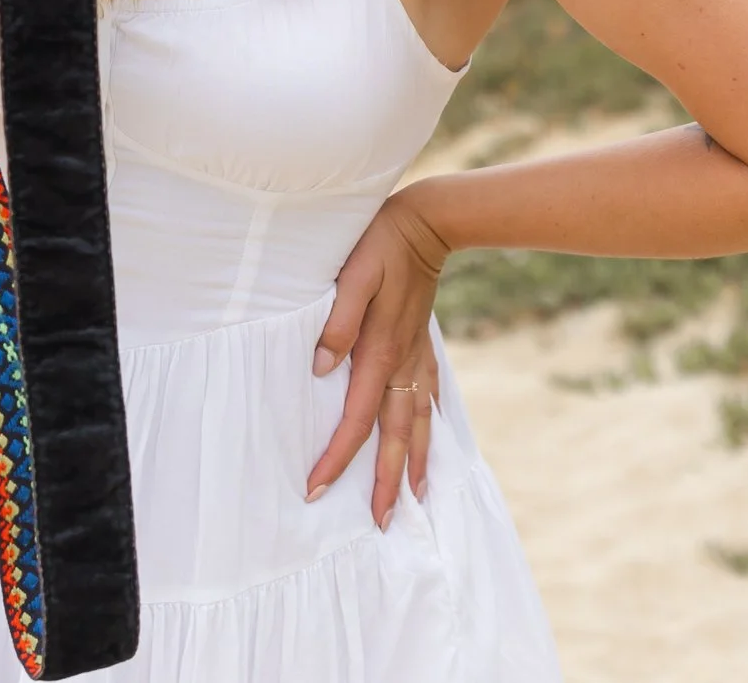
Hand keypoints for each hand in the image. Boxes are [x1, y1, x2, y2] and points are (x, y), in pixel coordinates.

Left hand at [306, 184, 452, 529]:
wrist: (428, 223)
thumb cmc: (381, 245)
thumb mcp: (352, 275)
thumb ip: (337, 321)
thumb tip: (320, 367)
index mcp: (380, 352)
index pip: (356, 419)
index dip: (336, 456)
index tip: (317, 487)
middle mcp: (402, 363)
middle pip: (394, 436)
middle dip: (386, 482)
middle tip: (380, 523)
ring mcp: (418, 357)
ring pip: (418, 424)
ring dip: (414, 463)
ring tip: (414, 498)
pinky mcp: (424, 347)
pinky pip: (429, 399)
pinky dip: (428, 428)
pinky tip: (428, 441)